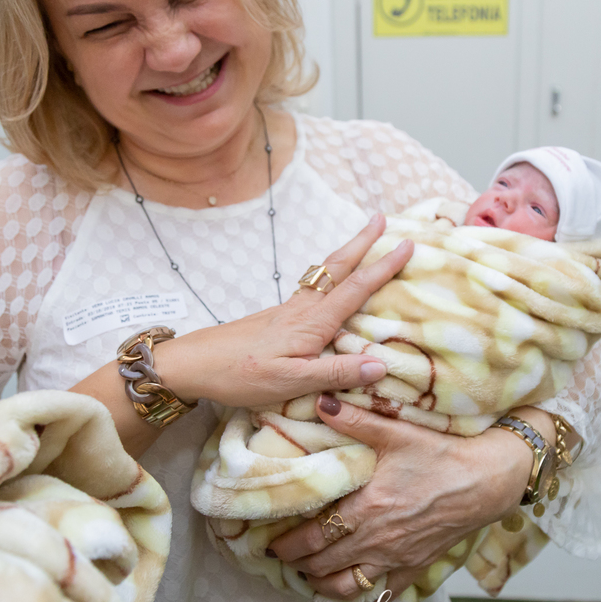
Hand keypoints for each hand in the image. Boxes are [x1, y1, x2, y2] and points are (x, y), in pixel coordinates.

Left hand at [158, 215, 414, 406]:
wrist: (194, 364)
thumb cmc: (240, 375)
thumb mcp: (290, 382)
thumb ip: (335, 373)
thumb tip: (381, 363)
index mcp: (312, 323)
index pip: (355, 289)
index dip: (382, 268)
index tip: (407, 245)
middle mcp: (302, 310)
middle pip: (338, 268)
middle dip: (362, 242)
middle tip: (382, 218)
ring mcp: (288, 312)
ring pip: (324, 275)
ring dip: (347, 255)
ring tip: (363, 240)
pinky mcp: (277, 318)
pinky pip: (313, 289)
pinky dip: (331, 276)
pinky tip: (331, 283)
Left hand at [267, 396, 534, 601]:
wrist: (484, 480)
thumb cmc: (441, 454)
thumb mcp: (396, 432)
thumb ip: (354, 420)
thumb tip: (321, 401)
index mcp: (366, 507)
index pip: (313, 535)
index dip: (287, 543)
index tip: (271, 541)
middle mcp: (377, 538)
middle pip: (323, 563)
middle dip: (298, 563)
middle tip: (283, 556)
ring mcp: (396, 557)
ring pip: (348, 585)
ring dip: (324, 584)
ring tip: (310, 575)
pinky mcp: (415, 566)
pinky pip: (383, 592)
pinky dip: (363, 595)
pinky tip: (351, 589)